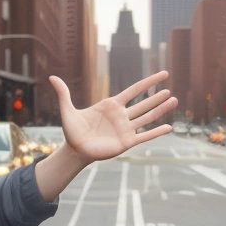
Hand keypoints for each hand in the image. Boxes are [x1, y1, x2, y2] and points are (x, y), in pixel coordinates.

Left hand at [49, 70, 177, 163]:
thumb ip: (63, 94)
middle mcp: (121, 117)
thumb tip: (51, 77)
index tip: (162, 74)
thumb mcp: (67, 111)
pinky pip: (144, 136)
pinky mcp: (126, 143)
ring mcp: (125, 130)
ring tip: (174, 101)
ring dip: (160, 110)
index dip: (148, 82)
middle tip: (170, 89)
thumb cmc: (72, 131)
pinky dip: (156, 132)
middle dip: (156, 97)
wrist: (75, 151)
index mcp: (111, 106)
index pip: (134, 91)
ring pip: (146, 118)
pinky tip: (169, 127)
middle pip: (143, 104)